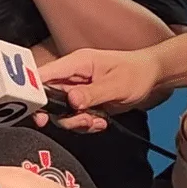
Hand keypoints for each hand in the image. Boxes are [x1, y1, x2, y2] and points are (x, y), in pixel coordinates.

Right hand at [38, 47, 162, 115]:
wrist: (153, 77)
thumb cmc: (137, 73)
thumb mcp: (116, 85)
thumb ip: (92, 94)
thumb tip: (71, 101)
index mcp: (76, 63)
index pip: (43, 74)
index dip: (33, 90)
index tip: (36, 108)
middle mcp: (72, 76)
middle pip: (49, 97)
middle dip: (61, 113)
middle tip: (76, 120)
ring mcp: (77, 89)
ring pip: (62, 111)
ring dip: (77, 121)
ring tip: (96, 120)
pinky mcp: (84, 101)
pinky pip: (75, 117)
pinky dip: (86, 123)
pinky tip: (101, 120)